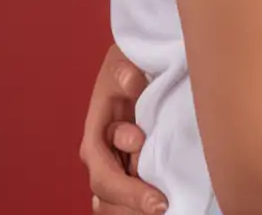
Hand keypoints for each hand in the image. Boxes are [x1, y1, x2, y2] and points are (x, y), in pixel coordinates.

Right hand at [79, 44, 166, 214]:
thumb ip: (125, 72)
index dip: (129, 192)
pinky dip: (141, 204)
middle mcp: (102, 155)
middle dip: (133, 206)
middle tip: (165, 208)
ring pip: (116, 201)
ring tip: (165, 208)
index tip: (158, 202)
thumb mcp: (123, 61)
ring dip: (136, 208)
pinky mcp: (132, 164)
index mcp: (96, 136)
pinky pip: (131, 193)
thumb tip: (132, 81)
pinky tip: (162, 205)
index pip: (104, 176)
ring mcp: (117, 161)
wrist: (138, 61)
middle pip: (108, 196)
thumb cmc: (129, 63)